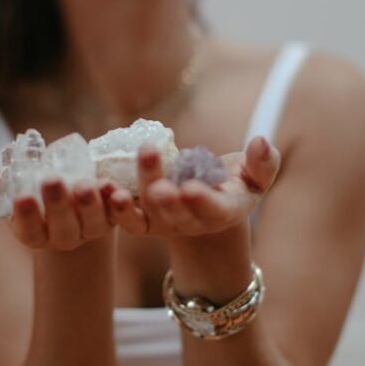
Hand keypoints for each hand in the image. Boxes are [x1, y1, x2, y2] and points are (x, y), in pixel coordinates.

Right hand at [0, 171, 116, 250]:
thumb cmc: (30, 187)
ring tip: (84, 184)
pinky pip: (118, 213)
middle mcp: (63, 236)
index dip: (26, 216)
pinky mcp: (114, 217)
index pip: (29, 231)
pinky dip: (116, 201)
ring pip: (92, 223)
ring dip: (90, 205)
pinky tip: (110, 185)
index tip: (22, 197)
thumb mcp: (6, 187)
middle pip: (63, 229)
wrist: (69, 183)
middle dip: (58, 206)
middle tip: (53, 180)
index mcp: (33, 233)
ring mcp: (90, 229)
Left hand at [104, 136, 280, 238]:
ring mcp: (166, 224)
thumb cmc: (235, 182)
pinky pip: (127, 218)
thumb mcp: (256, 174)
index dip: (202, 201)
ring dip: (130, 205)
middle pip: (176, 214)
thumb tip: (261, 141)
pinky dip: (114, 209)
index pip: (214, 210)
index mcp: (223, 212)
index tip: (192, 188)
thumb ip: (263, 162)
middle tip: (158, 187)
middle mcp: (192, 223)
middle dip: (166, 201)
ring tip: (115, 189)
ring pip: (147, 216)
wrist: (206, 199)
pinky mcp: (144, 220)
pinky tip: (101, 189)